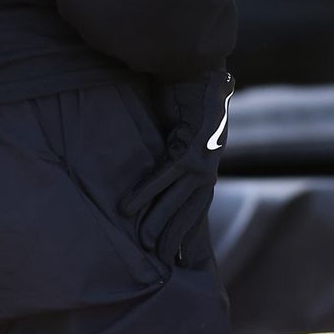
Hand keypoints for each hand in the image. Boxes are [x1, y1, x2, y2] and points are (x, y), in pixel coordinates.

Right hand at [119, 68, 233, 267]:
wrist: (201, 66)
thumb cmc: (188, 93)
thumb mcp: (180, 125)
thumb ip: (173, 143)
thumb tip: (166, 150)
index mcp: (205, 165)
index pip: (196, 207)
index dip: (190, 234)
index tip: (183, 261)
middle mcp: (206, 167)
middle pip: (189, 213)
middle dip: (176, 240)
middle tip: (162, 268)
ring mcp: (201, 159)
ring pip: (177, 201)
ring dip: (158, 224)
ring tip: (142, 247)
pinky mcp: (189, 145)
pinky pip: (164, 175)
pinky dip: (146, 192)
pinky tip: (127, 209)